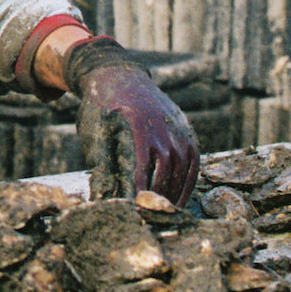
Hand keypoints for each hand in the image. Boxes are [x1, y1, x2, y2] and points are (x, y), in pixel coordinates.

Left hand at [62, 37, 198, 205]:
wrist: (120, 76)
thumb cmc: (102, 107)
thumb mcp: (96, 127)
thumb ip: (103, 156)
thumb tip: (104, 191)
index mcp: (139, 124)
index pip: (145, 163)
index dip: (143, 188)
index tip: (138, 206)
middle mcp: (163, 126)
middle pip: (167, 169)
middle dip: (160, 195)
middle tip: (152, 215)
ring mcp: (178, 127)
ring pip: (182, 167)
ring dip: (175, 193)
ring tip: (166, 212)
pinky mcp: (186, 130)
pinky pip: (194, 161)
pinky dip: (189, 182)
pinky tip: (180, 199)